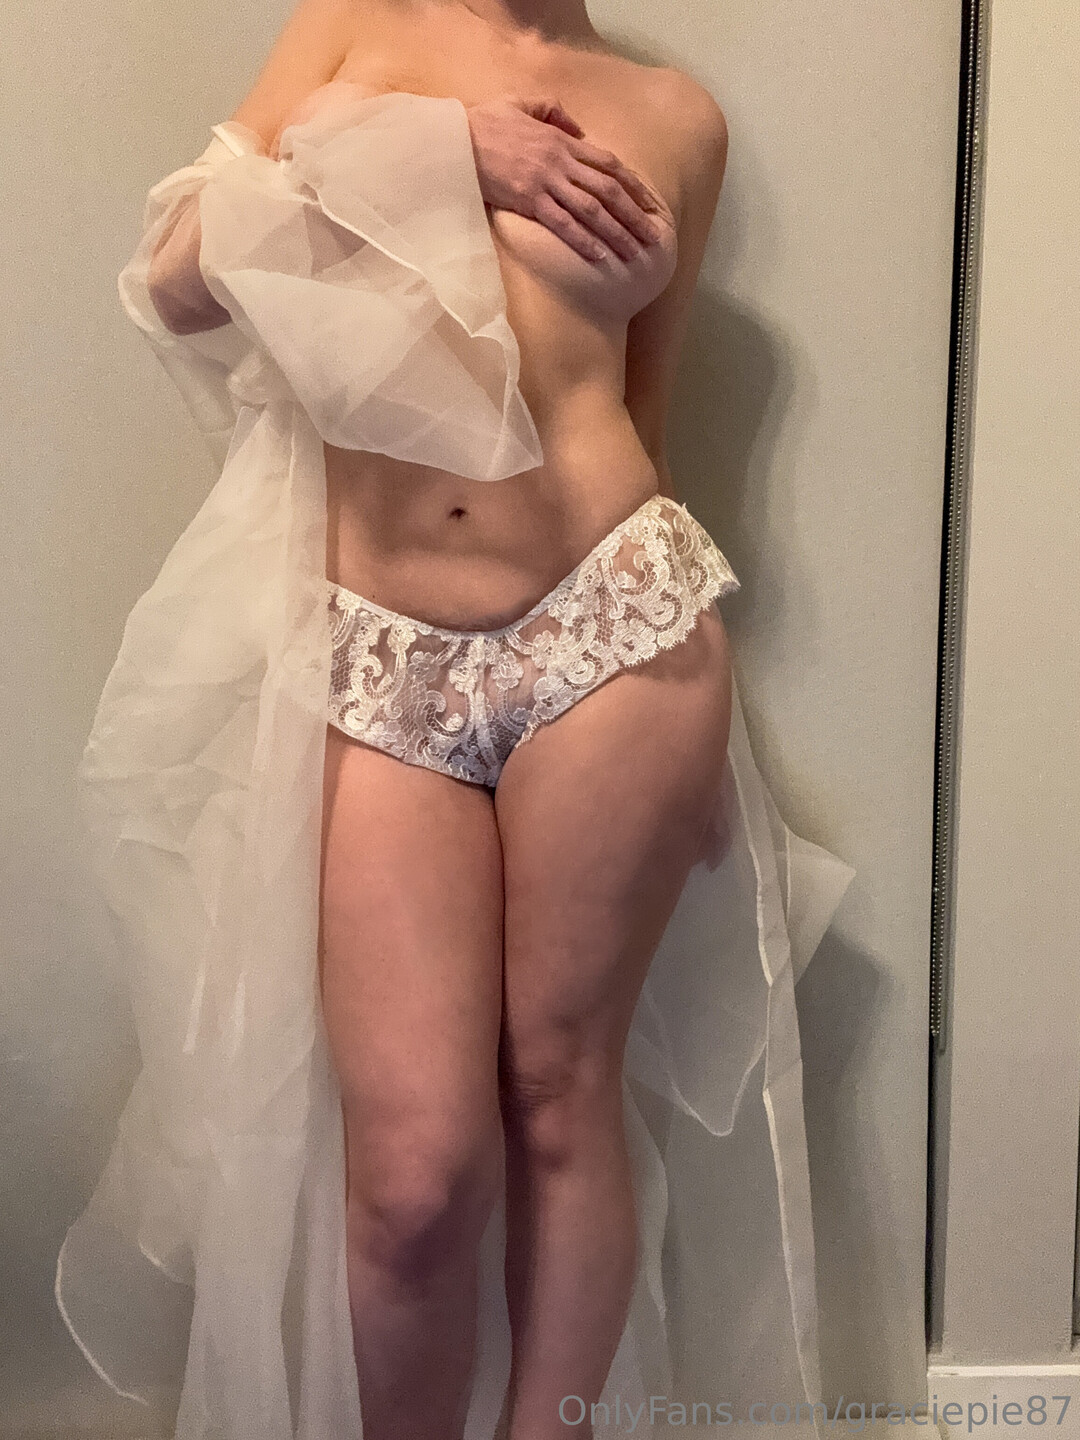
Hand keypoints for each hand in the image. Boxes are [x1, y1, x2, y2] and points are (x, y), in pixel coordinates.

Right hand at [466, 95, 666, 262]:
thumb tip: (578, 128)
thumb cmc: (485, 122)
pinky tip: (600, 257)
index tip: (649, 204)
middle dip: (633, 215)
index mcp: (562, 140)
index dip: (633, 185)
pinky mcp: (529, 201)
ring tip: (633, 253)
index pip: (608, 164)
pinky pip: (563, 224)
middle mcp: (560, 161)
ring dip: (616, 233)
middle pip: (608, 190)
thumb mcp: (522, 102)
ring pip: (592, 210)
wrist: (455, 139)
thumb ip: (552, 109)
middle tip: (652, 237)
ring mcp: (546, 182)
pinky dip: (584, 242)